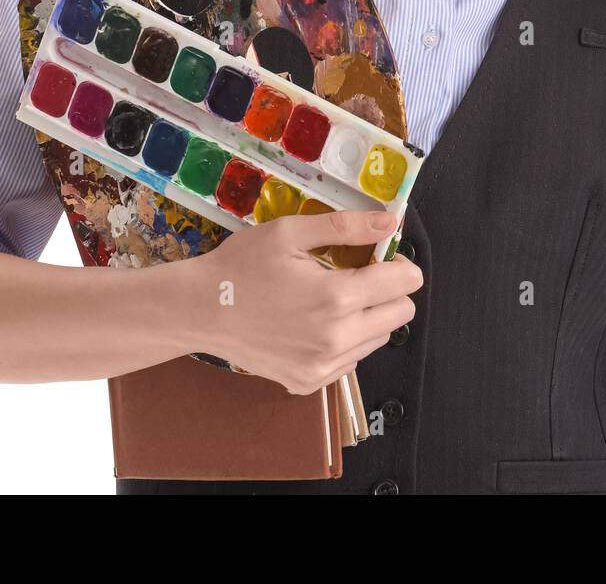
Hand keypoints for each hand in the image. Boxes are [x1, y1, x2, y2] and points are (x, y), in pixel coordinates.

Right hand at [186, 208, 421, 394]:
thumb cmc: (242, 265)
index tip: (379, 255)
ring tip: (331, 298)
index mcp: (336, 297)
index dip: (399, 263)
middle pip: (400, 314)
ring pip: (379, 338)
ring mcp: (323, 367)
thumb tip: (390, 223)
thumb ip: (346, 227)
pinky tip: (315, 323)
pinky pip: (351, 360)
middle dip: (388, 290)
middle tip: (355, 274)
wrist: (201, 310)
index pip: (405, 284)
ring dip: (368, 316)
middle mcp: (336, 339)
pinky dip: (346, 340)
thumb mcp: (290, 232)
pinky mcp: (309, 382)